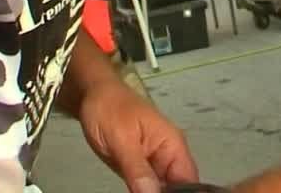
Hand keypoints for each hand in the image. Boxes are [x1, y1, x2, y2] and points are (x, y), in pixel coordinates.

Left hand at [77, 80, 198, 192]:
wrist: (92, 96)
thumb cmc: (110, 110)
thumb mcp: (122, 139)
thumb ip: (138, 168)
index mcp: (172, 145)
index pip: (189, 179)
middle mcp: (168, 156)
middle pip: (178, 187)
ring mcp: (154, 163)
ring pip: (162, 189)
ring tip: (136, 190)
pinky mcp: (140, 168)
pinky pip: (148, 187)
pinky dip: (144, 192)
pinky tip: (135, 192)